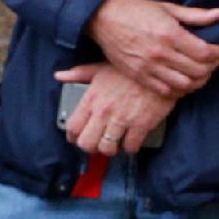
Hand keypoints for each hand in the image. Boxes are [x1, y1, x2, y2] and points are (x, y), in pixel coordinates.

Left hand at [53, 62, 173, 156]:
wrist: (159, 71)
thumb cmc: (129, 71)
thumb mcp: (100, 68)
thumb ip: (78, 74)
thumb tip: (59, 76)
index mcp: (91, 99)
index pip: (73, 127)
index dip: (73, 137)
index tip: (77, 139)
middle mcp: (103, 111)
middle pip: (87, 143)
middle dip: (90, 148)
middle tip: (96, 145)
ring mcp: (122, 119)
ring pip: (107, 148)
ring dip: (110, 150)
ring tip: (114, 144)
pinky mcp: (141, 125)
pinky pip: (131, 147)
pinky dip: (130, 148)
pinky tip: (131, 142)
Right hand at [85, 0, 218, 98]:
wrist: (102, 19)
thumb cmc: (135, 11)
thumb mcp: (167, 8)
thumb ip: (195, 14)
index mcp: (169, 34)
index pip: (205, 52)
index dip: (217, 52)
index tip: (217, 48)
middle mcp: (160, 53)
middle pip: (198, 70)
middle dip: (211, 66)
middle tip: (211, 60)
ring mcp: (148, 67)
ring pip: (185, 84)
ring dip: (197, 80)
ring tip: (198, 71)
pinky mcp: (138, 75)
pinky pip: (166, 90)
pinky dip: (179, 89)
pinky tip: (182, 80)